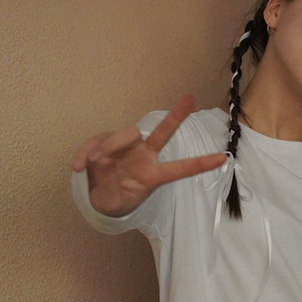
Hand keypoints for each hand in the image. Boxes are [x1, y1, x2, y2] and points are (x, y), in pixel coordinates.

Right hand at [71, 95, 227, 216]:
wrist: (98, 198)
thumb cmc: (118, 198)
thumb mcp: (119, 202)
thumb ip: (114, 187)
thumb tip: (102, 160)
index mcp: (154, 174)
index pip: (180, 168)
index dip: (200, 164)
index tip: (222, 158)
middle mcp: (145, 156)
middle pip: (161, 134)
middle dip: (176, 117)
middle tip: (190, 99)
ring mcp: (127, 148)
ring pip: (123, 135)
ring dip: (108, 146)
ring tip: (95, 163)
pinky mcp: (106, 143)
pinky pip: (95, 141)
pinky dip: (84, 153)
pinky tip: (78, 166)